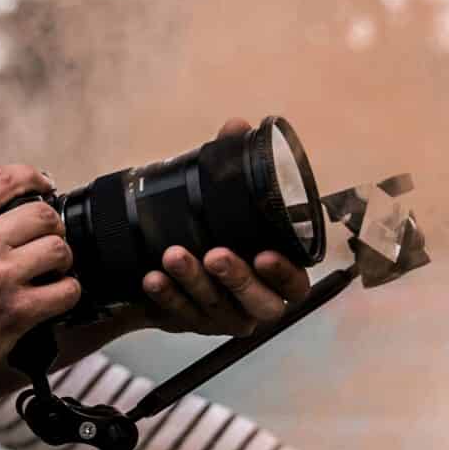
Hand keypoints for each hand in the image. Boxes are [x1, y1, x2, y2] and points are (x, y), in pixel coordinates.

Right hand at [0, 161, 81, 403]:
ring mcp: (0, 278)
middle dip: (50, 223)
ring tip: (49, 266)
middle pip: (43, 214)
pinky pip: (66, 291)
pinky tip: (53, 294)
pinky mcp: (15, 313)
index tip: (42, 186)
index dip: (33, 177)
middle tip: (44, 236)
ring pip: (59, 250)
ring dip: (61, 257)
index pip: (6, 178)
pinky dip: (67, 291)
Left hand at [137, 118, 314, 336]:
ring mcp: (225, 318)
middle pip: (260, 303)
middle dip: (237, 279)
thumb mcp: (221, 197)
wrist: (166, 256)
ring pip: (216, 308)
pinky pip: (181, 314)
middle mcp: (257, 302)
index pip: (296, 284)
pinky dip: (167, 296)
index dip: (285, 273)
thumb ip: (232, 164)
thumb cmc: (212, 226)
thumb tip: (237, 126)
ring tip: (173, 255)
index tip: (265, 253)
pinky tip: (152, 278)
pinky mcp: (192, 323)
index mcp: (277, 274)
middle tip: (215, 254)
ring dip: (194, 282)